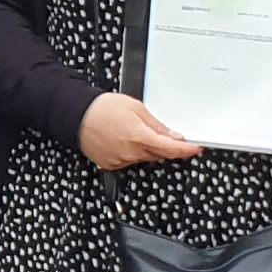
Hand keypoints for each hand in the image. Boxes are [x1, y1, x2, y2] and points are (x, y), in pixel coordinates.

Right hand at [80, 91, 203, 169]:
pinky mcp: (111, 164)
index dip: (187, 150)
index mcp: (140, 136)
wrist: (75, 115)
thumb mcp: (135, 107)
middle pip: (160, 155)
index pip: (172, 148)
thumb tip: (173, 135)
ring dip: (147, 148)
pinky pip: (129, 161)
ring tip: (132, 131)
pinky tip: (123, 140)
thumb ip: (156, 125)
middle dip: (166, 147)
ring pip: (145, 158)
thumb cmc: (101, 108)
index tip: (195, 149)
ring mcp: (121, 160)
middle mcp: (132, 152)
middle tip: (163, 134)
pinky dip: (132, 152)